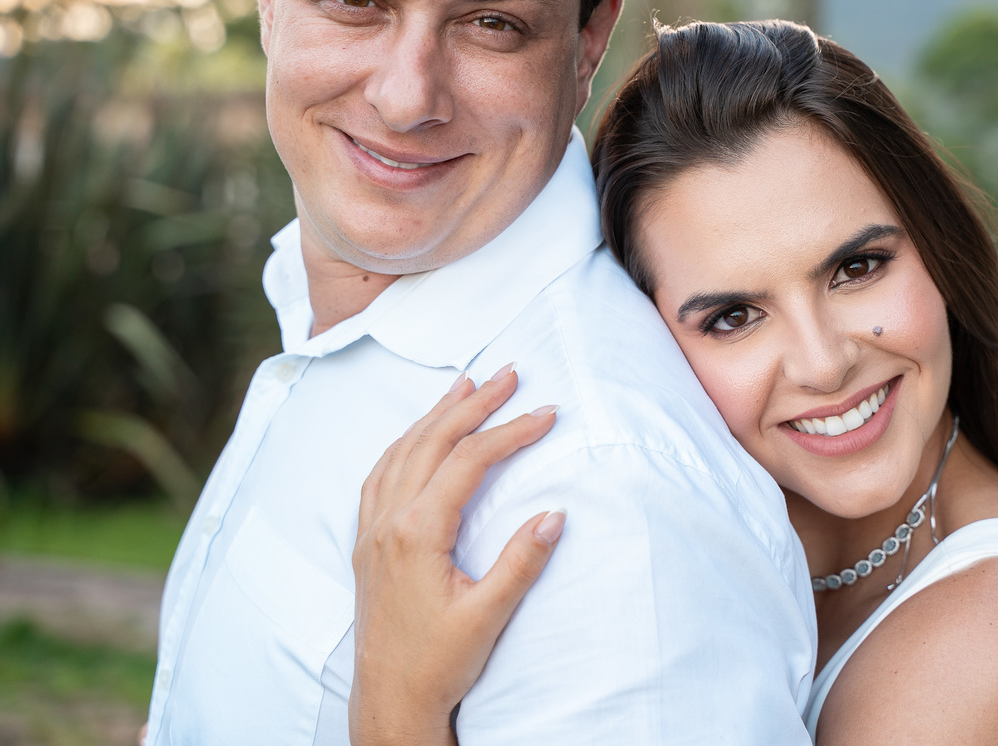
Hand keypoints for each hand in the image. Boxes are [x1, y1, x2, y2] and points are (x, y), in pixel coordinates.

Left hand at [349, 365, 563, 745]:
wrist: (389, 699)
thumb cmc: (437, 663)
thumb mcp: (488, 616)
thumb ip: (521, 562)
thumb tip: (555, 513)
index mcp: (417, 534)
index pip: (469, 462)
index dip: (510, 431)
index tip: (546, 413)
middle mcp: (389, 522)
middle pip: (432, 442)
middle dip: (474, 404)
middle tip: (509, 373)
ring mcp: (373, 531)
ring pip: (401, 452)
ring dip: (435, 415)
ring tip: (465, 386)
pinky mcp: (367, 543)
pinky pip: (380, 475)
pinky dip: (403, 444)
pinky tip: (416, 436)